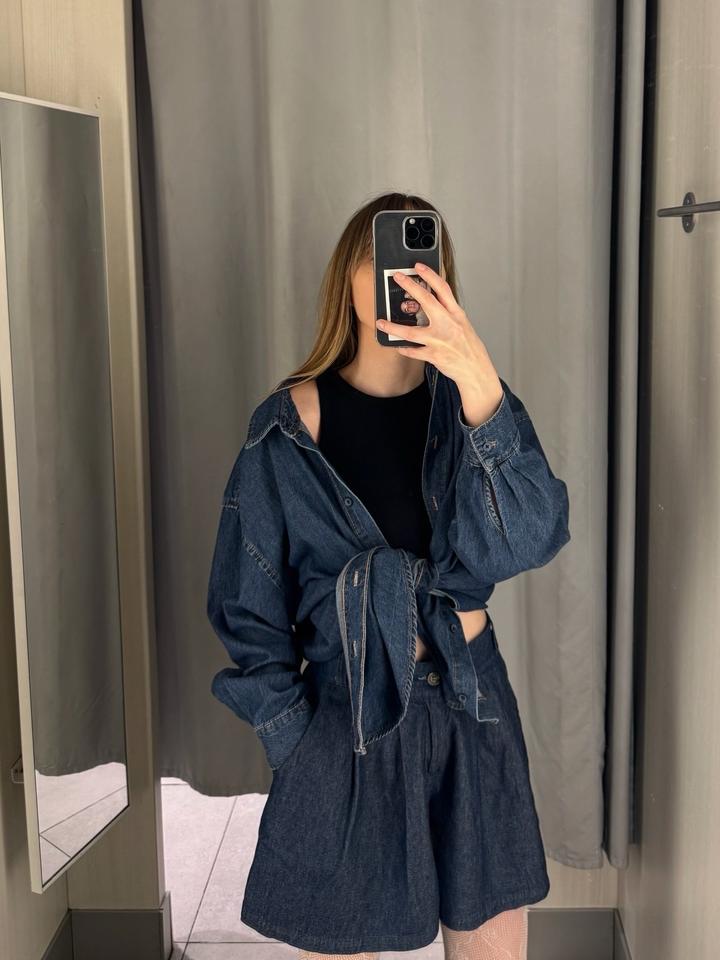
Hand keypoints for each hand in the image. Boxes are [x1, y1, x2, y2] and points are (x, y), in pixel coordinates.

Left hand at [375, 262, 503, 427]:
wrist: (476, 370)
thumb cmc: (469, 347)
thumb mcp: (462, 325)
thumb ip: (448, 314)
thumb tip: (430, 302)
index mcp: (456, 314)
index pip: (443, 288)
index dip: (430, 275)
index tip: (418, 266)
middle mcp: (448, 324)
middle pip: (426, 300)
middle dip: (410, 286)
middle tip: (398, 277)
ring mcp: (440, 340)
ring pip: (411, 332)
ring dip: (393, 327)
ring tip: (381, 322)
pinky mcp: (434, 356)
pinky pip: (413, 351)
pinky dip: (404, 349)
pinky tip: (397, 346)